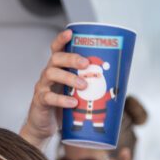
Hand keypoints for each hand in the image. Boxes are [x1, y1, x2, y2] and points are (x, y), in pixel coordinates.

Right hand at [19, 29, 88, 147]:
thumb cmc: (63, 107)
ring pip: (51, 74)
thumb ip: (90, 85)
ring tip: (83, 86)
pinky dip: (62, 100)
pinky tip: (72, 103)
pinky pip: (48, 97)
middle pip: (55, 58)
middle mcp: (48, 74)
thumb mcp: (76, 93)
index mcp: (58, 69)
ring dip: (69, 78)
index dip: (62, 39)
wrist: (44, 126)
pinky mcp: (40, 102)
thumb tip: (119, 83)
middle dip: (72, 58)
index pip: (56, 49)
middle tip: (86, 64)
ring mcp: (42, 87)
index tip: (70, 33)